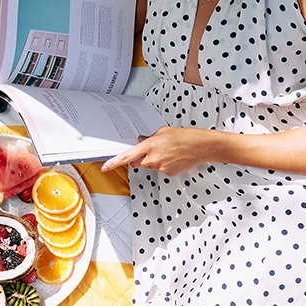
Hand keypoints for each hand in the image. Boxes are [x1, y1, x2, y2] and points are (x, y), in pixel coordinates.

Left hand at [101, 126, 215, 176]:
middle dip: (139, 158)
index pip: (126, 157)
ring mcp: (160, 167)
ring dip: (153, 161)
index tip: (104, 167)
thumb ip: (148, 138)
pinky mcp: (168, 173)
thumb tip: (140, 141)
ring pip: (150, 166)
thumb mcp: (162, 132)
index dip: (113, 163)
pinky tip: (173, 157)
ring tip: (167, 151)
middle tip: (150, 150)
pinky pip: (160, 170)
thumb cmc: (183, 137)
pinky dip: (164, 164)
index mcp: (148, 146)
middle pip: (137, 163)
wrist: (201, 146)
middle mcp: (153, 159)